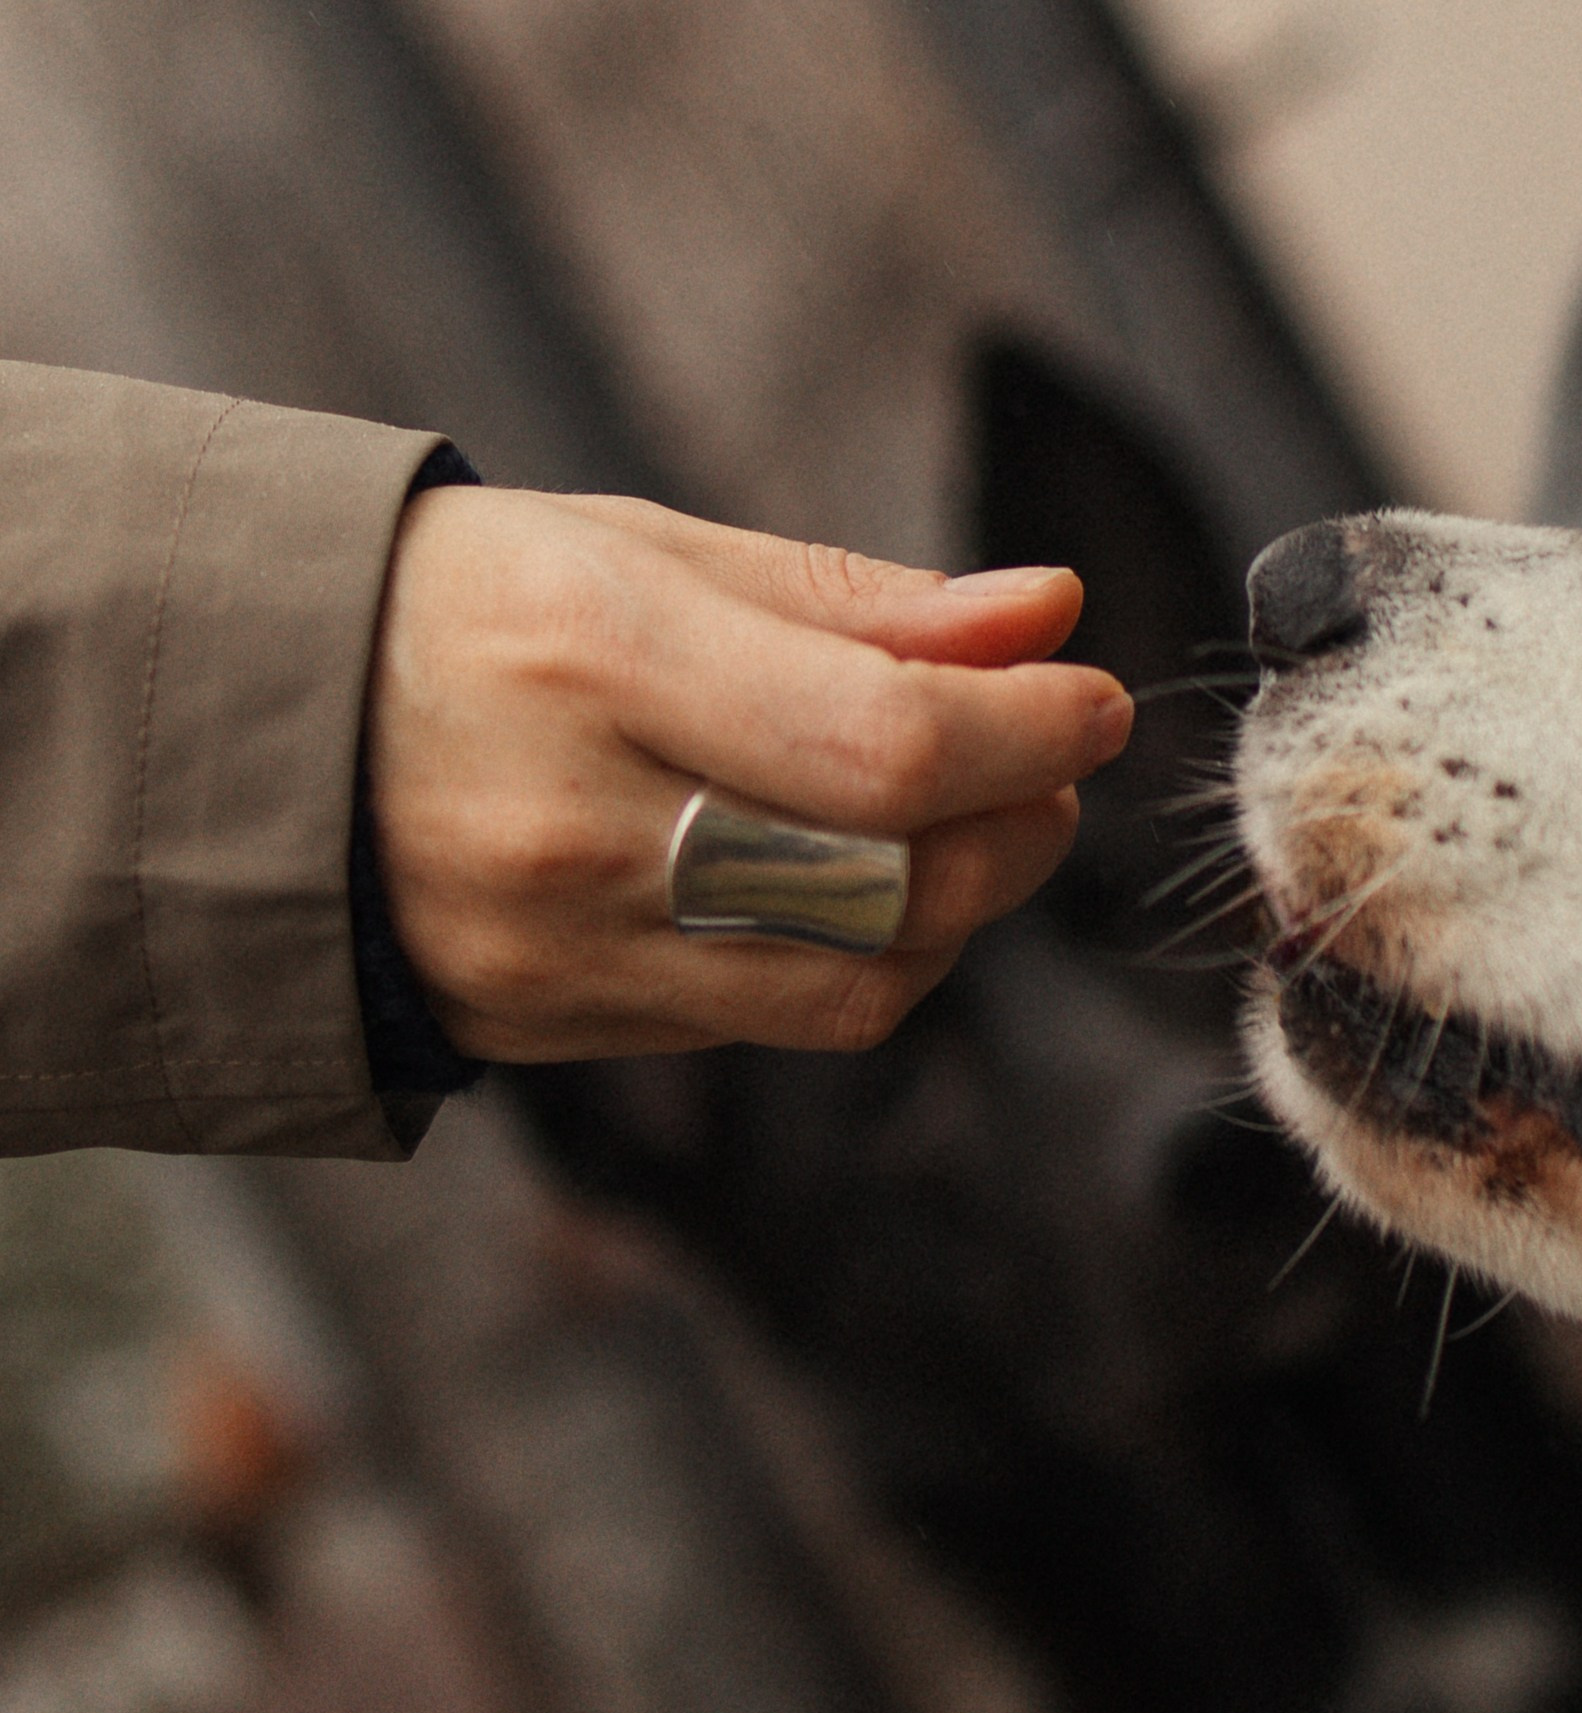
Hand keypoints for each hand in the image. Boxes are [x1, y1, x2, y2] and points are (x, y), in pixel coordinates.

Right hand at [366, 488, 1130, 1060]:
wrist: (231, 743)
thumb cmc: (453, 611)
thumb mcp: (633, 550)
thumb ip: (851, 598)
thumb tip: (1046, 614)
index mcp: (586, 652)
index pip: (885, 742)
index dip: (1028, 731)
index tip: (1090, 698)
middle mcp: (572, 821)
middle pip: (894, 877)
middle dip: (1019, 820)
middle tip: (1046, 759)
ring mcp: (556, 950)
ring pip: (859, 977)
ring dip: (964, 905)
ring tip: (972, 820)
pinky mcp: (553, 1032)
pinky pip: (778, 1019)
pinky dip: (869, 956)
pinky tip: (865, 884)